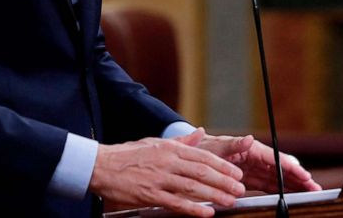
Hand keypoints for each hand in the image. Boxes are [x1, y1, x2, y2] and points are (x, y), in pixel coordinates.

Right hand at [89, 129, 245, 216]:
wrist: (102, 166)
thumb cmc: (128, 154)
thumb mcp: (156, 142)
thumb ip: (180, 141)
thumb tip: (200, 133)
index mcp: (170, 149)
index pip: (203, 157)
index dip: (222, 166)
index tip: (236, 173)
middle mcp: (167, 162)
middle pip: (202, 172)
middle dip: (224, 181)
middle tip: (240, 189)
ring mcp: (159, 179)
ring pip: (193, 187)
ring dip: (214, 195)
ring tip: (230, 200)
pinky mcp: (150, 195)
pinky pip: (176, 203)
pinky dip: (193, 209)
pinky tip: (207, 213)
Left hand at [187, 128, 322, 193]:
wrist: (193, 154)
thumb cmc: (205, 148)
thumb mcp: (218, 146)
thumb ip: (234, 144)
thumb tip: (249, 138)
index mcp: (250, 149)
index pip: (275, 159)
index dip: (290, 168)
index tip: (304, 175)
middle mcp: (255, 158)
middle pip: (281, 169)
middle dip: (299, 177)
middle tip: (315, 187)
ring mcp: (253, 168)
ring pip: (278, 178)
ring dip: (294, 185)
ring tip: (310, 192)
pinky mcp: (249, 178)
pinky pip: (268, 185)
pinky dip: (281, 190)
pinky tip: (292, 195)